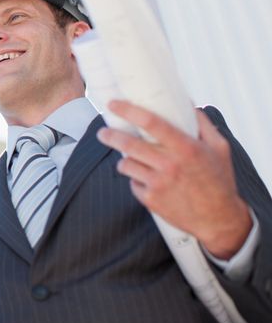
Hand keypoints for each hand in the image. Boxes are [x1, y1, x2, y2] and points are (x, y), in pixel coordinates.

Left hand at [97, 100, 251, 258]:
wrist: (218, 219)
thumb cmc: (219, 179)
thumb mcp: (219, 148)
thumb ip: (202, 124)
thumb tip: (187, 103)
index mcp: (186, 148)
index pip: (151, 122)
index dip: (128, 110)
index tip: (113, 104)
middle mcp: (169, 165)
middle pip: (128, 144)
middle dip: (110, 136)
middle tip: (103, 132)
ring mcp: (158, 184)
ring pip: (126, 164)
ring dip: (125, 160)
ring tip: (132, 159)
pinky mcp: (151, 200)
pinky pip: (133, 183)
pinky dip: (137, 180)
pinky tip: (148, 181)